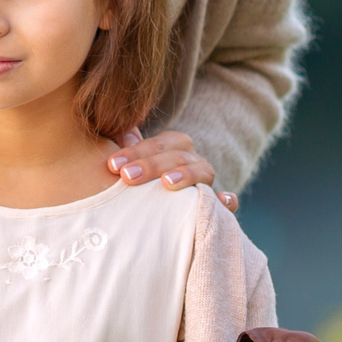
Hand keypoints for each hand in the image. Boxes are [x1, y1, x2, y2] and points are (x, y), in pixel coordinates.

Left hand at [107, 127, 237, 211]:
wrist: (164, 208)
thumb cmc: (142, 180)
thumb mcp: (133, 161)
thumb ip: (127, 146)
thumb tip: (122, 133)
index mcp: (174, 147)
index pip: (157, 144)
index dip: (135, 152)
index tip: (112, 165)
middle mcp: (193, 161)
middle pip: (177, 156)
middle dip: (151, 165)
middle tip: (127, 177)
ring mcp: (207, 182)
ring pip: (203, 172)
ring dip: (186, 175)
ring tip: (166, 183)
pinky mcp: (218, 207)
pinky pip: (229, 203)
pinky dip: (228, 201)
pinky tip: (223, 201)